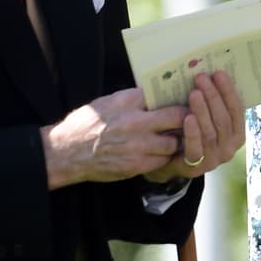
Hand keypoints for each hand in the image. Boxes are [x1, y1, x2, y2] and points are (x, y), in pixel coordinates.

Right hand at [41, 87, 191, 188]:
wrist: (68, 152)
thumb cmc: (87, 124)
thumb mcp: (108, 101)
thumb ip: (133, 99)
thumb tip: (157, 95)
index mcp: (128, 102)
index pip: (164, 96)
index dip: (180, 99)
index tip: (190, 99)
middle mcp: (134, 123)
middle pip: (176, 119)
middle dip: (187, 120)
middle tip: (192, 119)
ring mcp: (136, 146)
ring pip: (173, 143)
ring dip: (177, 141)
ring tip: (177, 138)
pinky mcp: (135, 166)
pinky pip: (161, 161)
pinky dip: (164, 157)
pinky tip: (162, 153)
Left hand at [142, 72, 245, 184]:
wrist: (172, 160)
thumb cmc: (192, 132)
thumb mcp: (206, 117)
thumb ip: (212, 103)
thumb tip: (209, 72)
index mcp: (237, 134)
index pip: (237, 111)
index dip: (228, 92)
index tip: (218, 74)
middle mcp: (230, 148)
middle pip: (224, 120)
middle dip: (214, 97)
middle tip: (202, 78)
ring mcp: (214, 159)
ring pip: (211, 132)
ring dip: (203, 111)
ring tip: (194, 93)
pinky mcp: (197, 167)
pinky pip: (196, 148)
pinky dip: (193, 132)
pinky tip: (187, 117)